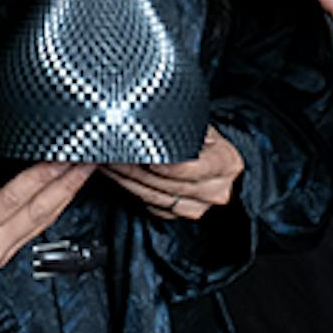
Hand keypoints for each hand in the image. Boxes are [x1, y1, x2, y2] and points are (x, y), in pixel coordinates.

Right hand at [0, 148, 95, 291]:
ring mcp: (5, 256)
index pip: (13, 198)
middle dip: (65, 183)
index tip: (58, 156)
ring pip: (44, 221)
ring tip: (83, 170)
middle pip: (38, 211)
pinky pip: (40, 228)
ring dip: (67, 193)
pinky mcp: (12, 255)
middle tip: (86, 160)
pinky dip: (57, 206)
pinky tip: (67, 191)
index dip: (39, 175)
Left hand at [102, 127, 242, 221]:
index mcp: (226, 163)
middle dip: (134, 168)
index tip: (143, 156)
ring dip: (125, 180)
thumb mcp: (201, 125)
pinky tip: (116, 176)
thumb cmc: (205, 137)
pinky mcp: (181, 214)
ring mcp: (199, 206)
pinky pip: (151, 205)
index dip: (165, 165)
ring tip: (107, 163)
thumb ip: (182, 126)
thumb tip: (149, 118)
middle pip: (167, 184)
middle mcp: (215, 189)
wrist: (215, 159)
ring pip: (154, 197)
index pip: (191, 168)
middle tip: (111, 154)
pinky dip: (131, 190)